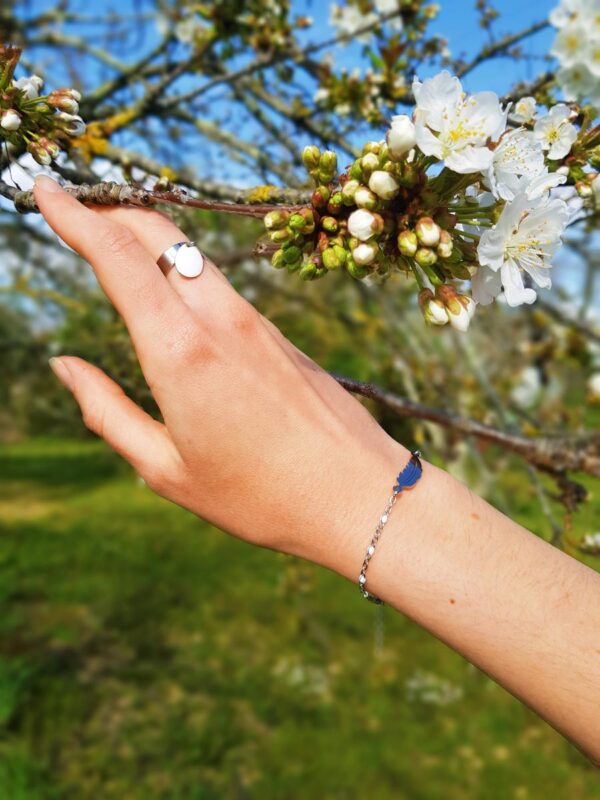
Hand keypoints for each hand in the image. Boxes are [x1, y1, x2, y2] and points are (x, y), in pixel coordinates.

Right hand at [36, 175, 413, 577]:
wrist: (358, 493)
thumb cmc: (260, 496)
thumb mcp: (168, 469)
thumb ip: (107, 413)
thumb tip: (63, 366)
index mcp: (181, 353)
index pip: (118, 256)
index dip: (74, 215)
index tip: (42, 188)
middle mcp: (219, 320)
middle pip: (155, 234)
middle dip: (105, 209)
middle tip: (68, 204)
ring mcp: (254, 320)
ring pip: (189, 253)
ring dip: (143, 233)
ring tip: (107, 235)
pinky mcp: (276, 331)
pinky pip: (217, 281)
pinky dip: (179, 265)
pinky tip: (167, 283)